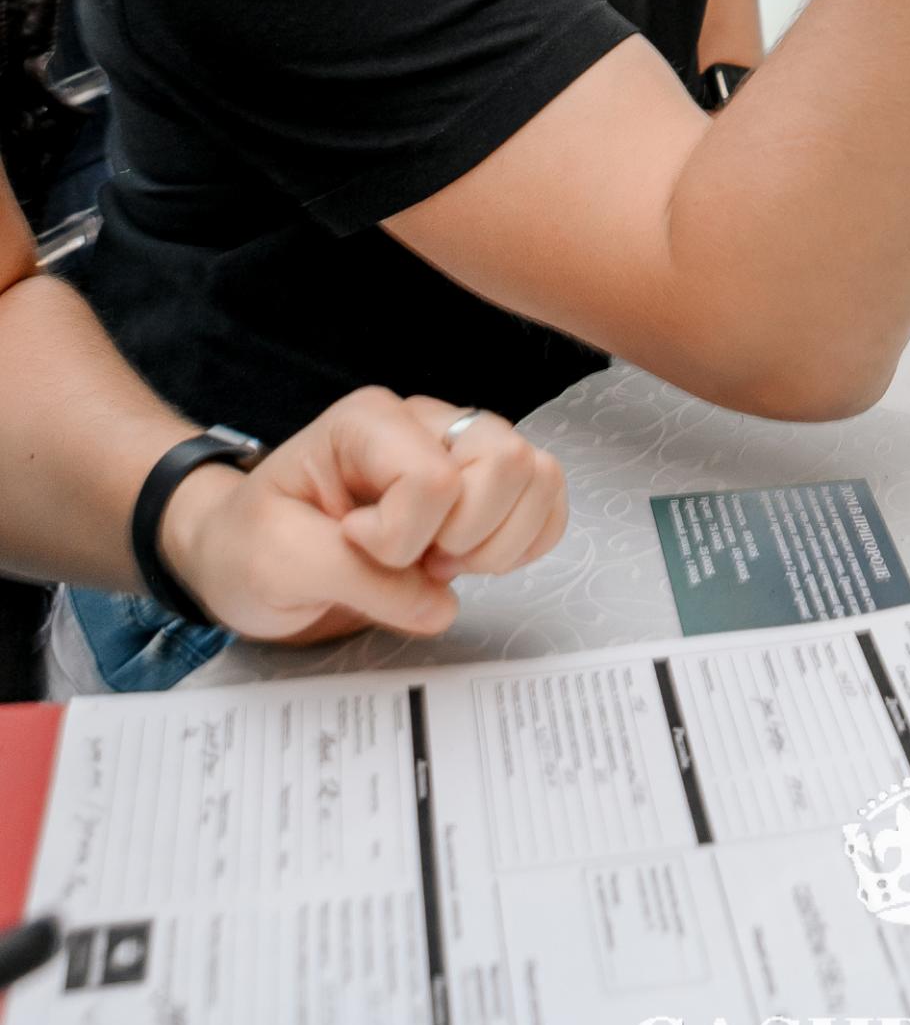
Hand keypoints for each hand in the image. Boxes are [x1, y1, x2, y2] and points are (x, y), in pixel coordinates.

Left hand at [158, 387, 566, 643]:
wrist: (247, 557)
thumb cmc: (251, 548)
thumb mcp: (275, 563)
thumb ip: (356, 579)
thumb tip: (440, 603)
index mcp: (366, 421)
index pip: (432, 477)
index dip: (402, 538)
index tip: (355, 548)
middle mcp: (425, 420)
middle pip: (505, 461)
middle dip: (465, 536)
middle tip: (413, 562)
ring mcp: (461, 448)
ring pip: (538, 475)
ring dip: (500, 542)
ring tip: (440, 564)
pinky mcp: (485, 485)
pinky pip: (547, 501)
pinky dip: (525, 543)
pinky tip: (473, 562)